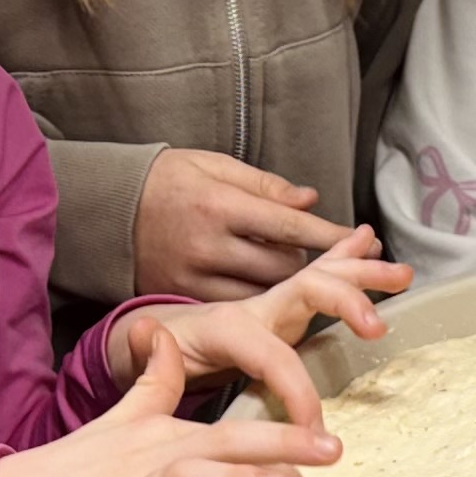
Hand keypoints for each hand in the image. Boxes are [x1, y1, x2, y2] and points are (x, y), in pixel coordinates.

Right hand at [0, 327, 341, 476]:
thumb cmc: (80, 473)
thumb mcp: (126, 424)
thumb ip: (155, 383)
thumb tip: (161, 332)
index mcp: (169, 441)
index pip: (234, 430)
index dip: (282, 428)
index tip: (330, 438)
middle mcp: (157, 462)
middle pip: (223, 446)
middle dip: (278, 445)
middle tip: (329, 448)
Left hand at [120, 224, 410, 433]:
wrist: (150, 340)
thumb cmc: (155, 359)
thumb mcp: (144, 363)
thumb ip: (147, 355)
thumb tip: (146, 335)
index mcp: (227, 327)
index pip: (273, 355)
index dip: (296, 391)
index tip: (312, 431)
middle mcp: (256, 307)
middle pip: (308, 290)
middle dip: (345, 302)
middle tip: (377, 326)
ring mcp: (272, 305)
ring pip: (323, 278)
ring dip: (363, 274)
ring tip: (400, 273)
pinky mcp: (283, 310)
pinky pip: (320, 279)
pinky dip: (347, 260)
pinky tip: (370, 246)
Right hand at [134, 148, 356, 298]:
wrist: (105, 210)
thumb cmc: (166, 180)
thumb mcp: (213, 166)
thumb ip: (264, 186)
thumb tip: (310, 201)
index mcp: (221, 205)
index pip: (290, 227)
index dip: (333, 239)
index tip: (370, 247)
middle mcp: (210, 245)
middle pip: (284, 269)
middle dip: (323, 274)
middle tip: (357, 288)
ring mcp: (195, 277)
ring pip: (264, 296)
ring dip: (296, 294)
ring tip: (330, 299)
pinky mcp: (181, 298)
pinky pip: (234, 310)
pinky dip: (262, 308)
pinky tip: (282, 307)